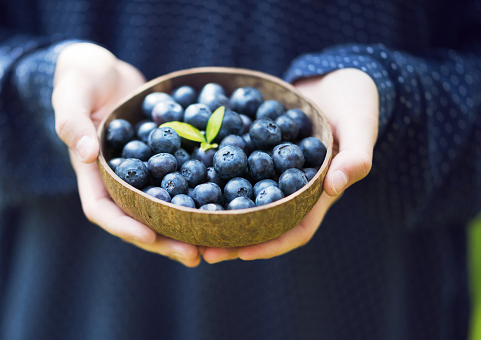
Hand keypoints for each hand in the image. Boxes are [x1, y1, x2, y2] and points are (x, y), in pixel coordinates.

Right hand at [52, 43, 200, 266]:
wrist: (105, 69)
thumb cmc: (80, 76)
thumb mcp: (70, 92)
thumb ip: (72, 121)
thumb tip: (88, 154)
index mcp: (92, 172)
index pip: (102, 209)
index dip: (124, 226)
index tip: (150, 236)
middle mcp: (118, 180)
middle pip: (138, 219)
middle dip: (164, 240)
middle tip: (194, 255)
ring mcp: (142, 173)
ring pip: (163, 208)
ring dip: (185, 227)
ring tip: (214, 243)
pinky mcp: (163, 160)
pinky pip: (181, 181)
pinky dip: (198, 196)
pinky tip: (223, 204)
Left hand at [203, 68, 378, 262]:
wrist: (334, 77)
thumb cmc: (356, 101)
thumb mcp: (361, 125)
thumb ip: (355, 156)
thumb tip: (335, 187)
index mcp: (318, 193)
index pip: (296, 229)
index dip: (271, 244)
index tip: (242, 254)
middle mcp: (290, 188)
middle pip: (262, 222)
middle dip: (234, 237)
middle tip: (202, 248)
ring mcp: (271, 171)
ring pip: (242, 198)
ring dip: (218, 212)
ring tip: (188, 221)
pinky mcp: (256, 151)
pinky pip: (233, 166)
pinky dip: (213, 173)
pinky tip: (187, 173)